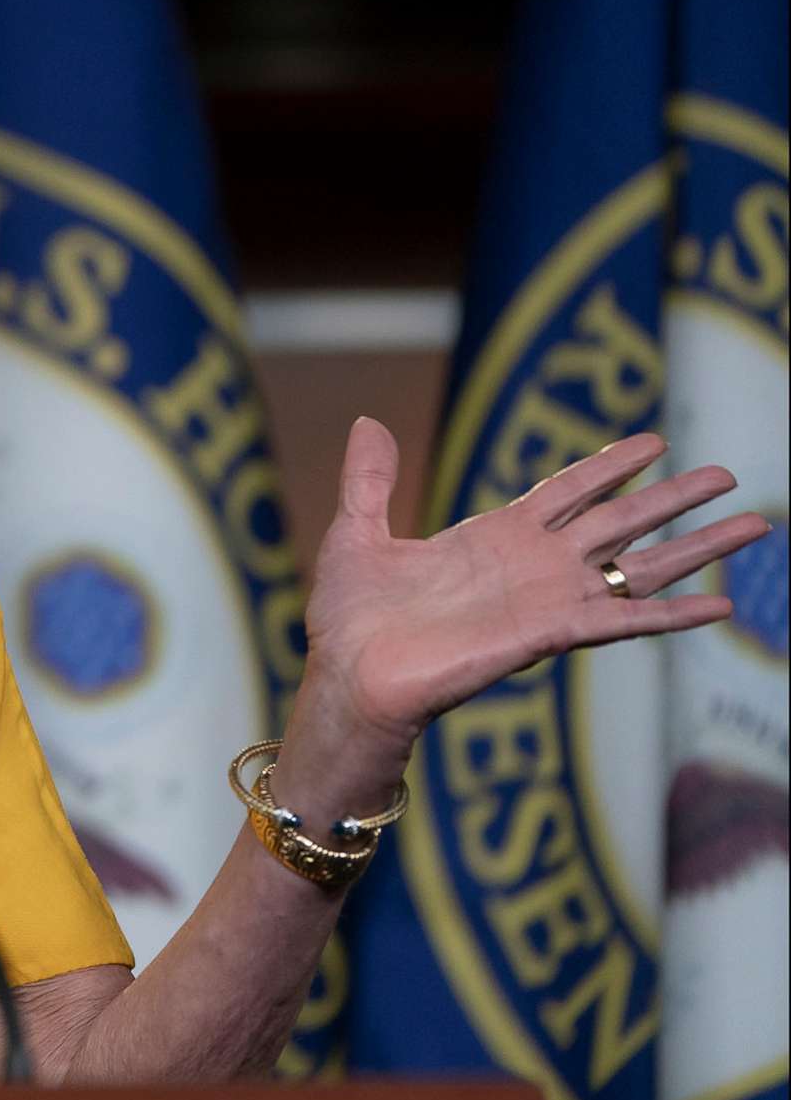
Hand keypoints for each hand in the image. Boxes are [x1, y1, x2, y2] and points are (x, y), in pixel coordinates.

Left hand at [296, 418, 762, 770]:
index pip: (569, 491)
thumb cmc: (349, 620)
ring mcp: (547, 599)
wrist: (349, 679)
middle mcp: (533, 566)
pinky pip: (624, 622)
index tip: (656, 442)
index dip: (611, 466)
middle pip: (621, 522)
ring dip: (697, 547)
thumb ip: (371, 479)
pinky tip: (721, 605)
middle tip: (728, 475)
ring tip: (755, 524)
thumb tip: (370, 421)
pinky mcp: (549, 634)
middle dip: (674, 499)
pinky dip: (672, 614)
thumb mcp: (357, 533)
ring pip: (639, 567)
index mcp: (494, 537)